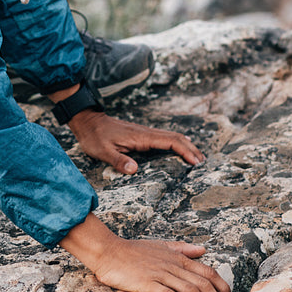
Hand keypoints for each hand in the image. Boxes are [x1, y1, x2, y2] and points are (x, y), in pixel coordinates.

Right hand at [59, 216, 231, 291]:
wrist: (109, 252)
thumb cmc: (134, 251)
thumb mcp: (161, 245)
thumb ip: (183, 249)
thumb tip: (203, 249)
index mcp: (180, 258)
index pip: (210, 273)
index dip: (222, 289)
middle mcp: (174, 265)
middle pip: (204, 285)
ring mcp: (161, 274)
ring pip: (191, 291)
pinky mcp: (148, 283)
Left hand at [67, 111, 203, 174]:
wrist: (88, 122)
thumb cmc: (95, 137)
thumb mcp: (103, 151)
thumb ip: (118, 161)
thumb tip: (135, 170)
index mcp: (141, 137)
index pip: (170, 141)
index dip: (185, 150)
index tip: (195, 161)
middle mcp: (146, 133)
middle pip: (176, 137)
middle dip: (191, 149)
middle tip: (203, 163)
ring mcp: (145, 133)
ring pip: (171, 137)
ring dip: (186, 146)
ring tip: (197, 158)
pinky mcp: (142, 136)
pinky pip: (164, 138)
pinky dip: (176, 144)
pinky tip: (180, 150)